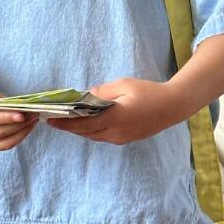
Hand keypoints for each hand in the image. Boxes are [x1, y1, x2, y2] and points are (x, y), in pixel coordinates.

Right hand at [0, 76, 39, 150]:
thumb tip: (13, 105)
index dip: (5, 118)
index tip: (22, 115)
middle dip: (18, 124)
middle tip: (34, 113)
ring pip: (3, 143)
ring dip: (21, 132)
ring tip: (34, 120)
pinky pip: (4, 145)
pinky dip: (17, 137)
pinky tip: (27, 126)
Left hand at [46, 78, 184, 144]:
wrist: (173, 106)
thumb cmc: (149, 92)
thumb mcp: (124, 84)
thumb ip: (102, 91)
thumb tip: (85, 95)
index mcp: (115, 118)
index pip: (83, 124)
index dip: (65, 123)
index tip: (50, 120)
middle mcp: (116, 132)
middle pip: (86, 132)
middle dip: (69, 126)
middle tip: (53, 119)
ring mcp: (121, 138)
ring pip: (94, 136)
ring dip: (80, 129)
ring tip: (66, 120)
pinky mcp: (126, 139)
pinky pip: (103, 136)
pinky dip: (91, 130)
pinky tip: (85, 122)